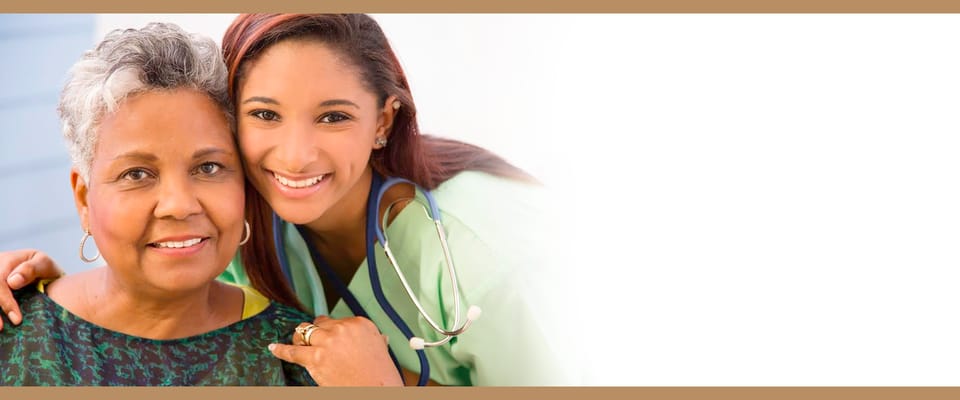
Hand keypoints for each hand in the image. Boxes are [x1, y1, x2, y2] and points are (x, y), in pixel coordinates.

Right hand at [0, 249, 63, 330]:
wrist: (45, 275)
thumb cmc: (45, 270)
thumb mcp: (44, 264)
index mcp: (5, 260)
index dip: (5, 301)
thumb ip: (31, 269)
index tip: (17, 319)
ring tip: (0, 329)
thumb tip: (13, 282)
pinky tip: (1, 325)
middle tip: (2, 328)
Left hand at [269, 315, 403, 385]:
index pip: (339, 320)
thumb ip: (375, 340)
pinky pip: (293, 351)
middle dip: (317, 333)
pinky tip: (274, 348)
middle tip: (316, 342)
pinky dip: (281, 350)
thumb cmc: (381, 375)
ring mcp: (328, 341)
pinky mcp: (316, 357)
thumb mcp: (382, 350)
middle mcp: (343, 328)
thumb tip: (379, 339)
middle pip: (320, 323)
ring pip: (305, 332)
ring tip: (298, 343)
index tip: (331, 337)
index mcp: (360, 324)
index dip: (333, 330)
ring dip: (300, 338)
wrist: (377, 391)